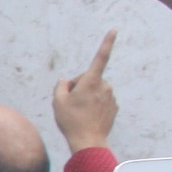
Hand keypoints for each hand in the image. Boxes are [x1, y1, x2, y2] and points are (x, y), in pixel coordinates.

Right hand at [53, 28, 119, 151]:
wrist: (88, 141)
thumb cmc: (71, 120)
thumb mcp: (57, 101)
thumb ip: (61, 86)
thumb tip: (67, 81)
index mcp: (91, 81)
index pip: (100, 57)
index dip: (107, 42)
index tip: (115, 29)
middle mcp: (104, 86)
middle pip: (88, 79)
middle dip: (79, 87)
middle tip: (70, 104)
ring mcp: (111, 97)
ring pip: (95, 90)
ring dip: (86, 97)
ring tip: (79, 112)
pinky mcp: (114, 107)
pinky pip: (100, 101)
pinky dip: (93, 106)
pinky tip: (87, 117)